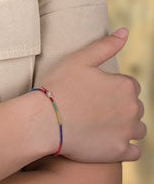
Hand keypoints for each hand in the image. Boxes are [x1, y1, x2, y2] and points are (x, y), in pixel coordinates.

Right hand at [41, 28, 145, 162]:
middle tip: (92, 107)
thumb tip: (126, 31)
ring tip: (99, 124)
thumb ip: (106, 45)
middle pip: (135, 107)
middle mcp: (133, 109)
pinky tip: (106, 140)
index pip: (129, 85)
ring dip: (125, 126)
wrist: (45, 120)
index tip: (92, 91)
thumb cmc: (60, 86)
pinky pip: (134, 151)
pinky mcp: (121, 152)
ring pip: (137, 129)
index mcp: (125, 85)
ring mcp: (128, 132)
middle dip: (119, 107)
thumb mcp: (80, 59)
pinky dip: (125, 147)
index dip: (110, 87)